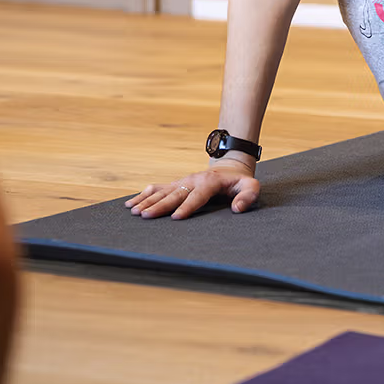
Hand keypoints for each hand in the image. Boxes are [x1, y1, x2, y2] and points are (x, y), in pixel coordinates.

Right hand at [124, 163, 258, 219]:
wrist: (229, 167)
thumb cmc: (240, 181)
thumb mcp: (251, 186)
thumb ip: (248, 196)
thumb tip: (237, 209)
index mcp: (209, 182)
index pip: (197, 196)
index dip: (187, 207)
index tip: (176, 217)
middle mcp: (192, 180)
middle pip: (175, 194)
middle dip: (160, 206)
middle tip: (146, 216)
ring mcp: (182, 181)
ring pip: (162, 191)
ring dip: (148, 201)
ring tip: (134, 211)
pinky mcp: (176, 184)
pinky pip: (158, 188)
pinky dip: (144, 195)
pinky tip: (131, 203)